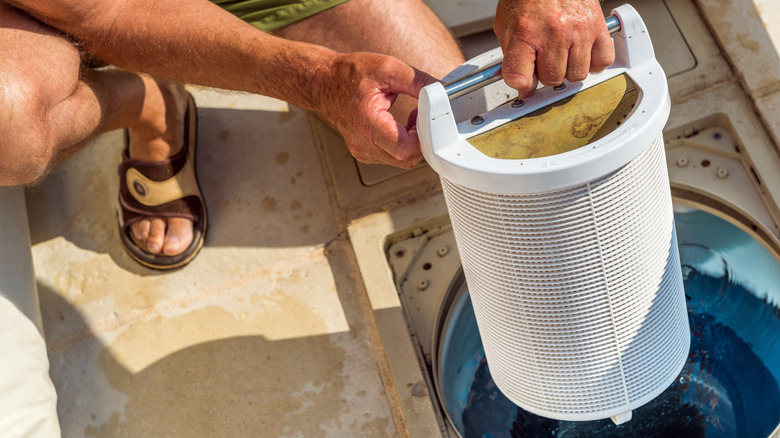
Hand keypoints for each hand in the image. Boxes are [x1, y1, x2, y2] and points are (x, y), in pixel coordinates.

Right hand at [316, 52, 436, 168]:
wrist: (324, 84)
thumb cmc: (350, 75)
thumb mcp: (388, 68)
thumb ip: (418, 81)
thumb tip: (442, 90)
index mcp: (367, 123)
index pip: (404, 149)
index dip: (422, 138)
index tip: (425, 119)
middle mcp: (363, 143)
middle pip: (406, 159)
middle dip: (422, 140)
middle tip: (420, 117)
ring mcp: (363, 152)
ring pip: (402, 161)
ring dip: (414, 143)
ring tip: (410, 119)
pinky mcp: (365, 153)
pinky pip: (393, 158)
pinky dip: (403, 145)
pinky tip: (401, 126)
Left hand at [494, 0, 614, 92]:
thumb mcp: (506, 22)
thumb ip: (510, 54)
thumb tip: (520, 83)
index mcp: (525, 31)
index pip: (519, 77)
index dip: (521, 84)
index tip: (523, 80)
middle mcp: (553, 32)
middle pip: (551, 79)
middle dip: (545, 73)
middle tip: (543, 59)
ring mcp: (578, 30)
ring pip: (576, 74)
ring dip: (568, 69)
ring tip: (561, 53)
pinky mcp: (597, 26)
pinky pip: (602, 61)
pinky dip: (592, 62)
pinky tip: (581, 52)